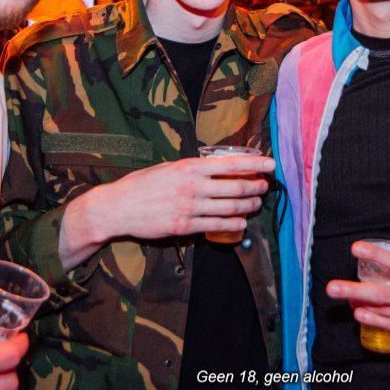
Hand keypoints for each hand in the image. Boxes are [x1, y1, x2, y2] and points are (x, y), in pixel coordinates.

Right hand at [59, 154, 273, 267]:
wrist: (118, 207)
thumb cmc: (142, 185)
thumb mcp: (168, 167)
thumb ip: (192, 169)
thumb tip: (215, 168)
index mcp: (189, 167)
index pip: (230, 163)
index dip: (255, 163)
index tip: (271, 164)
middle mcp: (193, 186)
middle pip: (236, 186)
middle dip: (256, 186)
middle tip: (266, 186)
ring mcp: (190, 208)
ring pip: (231, 207)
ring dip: (249, 206)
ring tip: (257, 203)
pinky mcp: (184, 227)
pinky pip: (217, 226)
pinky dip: (234, 224)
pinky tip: (241, 222)